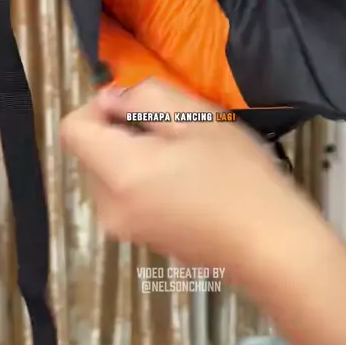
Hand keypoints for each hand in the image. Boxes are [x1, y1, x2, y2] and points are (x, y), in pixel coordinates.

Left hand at [60, 79, 301, 273]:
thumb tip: (112, 99)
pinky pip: (129, 195)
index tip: (140, 107)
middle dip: (123, 131)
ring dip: (138, 155)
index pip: (72, 128)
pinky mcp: (144, 239)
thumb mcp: (196, 118)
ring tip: (190, 156)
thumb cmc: (239, 177)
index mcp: (117, 174)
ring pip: (111, 172)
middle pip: (91, 151)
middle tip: (178, 130)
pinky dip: (148, 179)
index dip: (99, 106)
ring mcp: (125, 229)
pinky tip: (193, 182)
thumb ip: (143, 97)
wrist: (273, 247)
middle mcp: (108, 207)